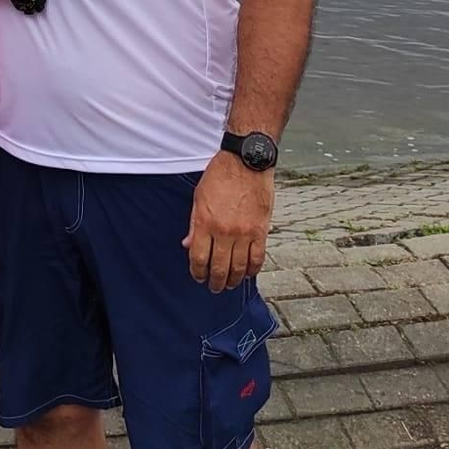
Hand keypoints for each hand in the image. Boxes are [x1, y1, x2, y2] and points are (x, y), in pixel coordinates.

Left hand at [183, 152, 274, 292]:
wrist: (246, 161)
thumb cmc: (220, 175)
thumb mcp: (199, 197)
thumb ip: (194, 224)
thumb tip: (187, 245)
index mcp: (205, 222)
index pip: (199, 258)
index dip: (197, 272)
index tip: (198, 277)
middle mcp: (224, 231)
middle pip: (219, 268)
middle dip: (215, 282)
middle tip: (214, 287)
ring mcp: (244, 233)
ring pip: (239, 268)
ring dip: (233, 280)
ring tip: (229, 284)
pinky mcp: (261, 231)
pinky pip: (258, 259)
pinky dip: (253, 270)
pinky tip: (248, 273)